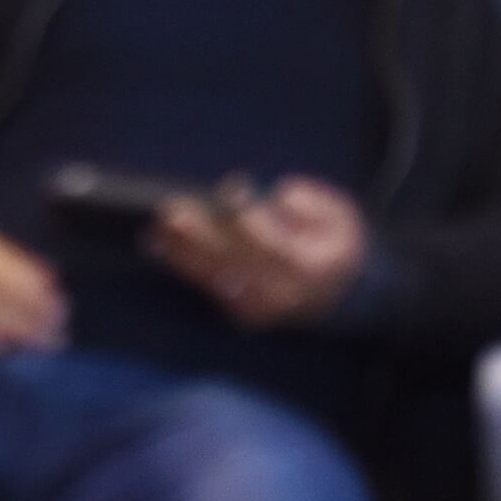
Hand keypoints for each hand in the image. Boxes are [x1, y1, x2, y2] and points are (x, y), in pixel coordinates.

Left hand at [150, 179, 365, 328]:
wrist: (343, 293)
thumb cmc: (335, 243)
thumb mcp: (339, 215)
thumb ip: (311, 203)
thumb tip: (278, 197)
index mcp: (310, 269)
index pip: (272, 244)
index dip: (249, 215)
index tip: (234, 186)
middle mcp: (283, 294)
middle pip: (236, 262)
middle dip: (200, 235)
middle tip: (173, 210)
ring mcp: (262, 308)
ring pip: (216, 277)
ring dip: (182, 251)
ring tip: (158, 227)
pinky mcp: (244, 314)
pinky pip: (209, 288)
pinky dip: (183, 266)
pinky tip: (159, 247)